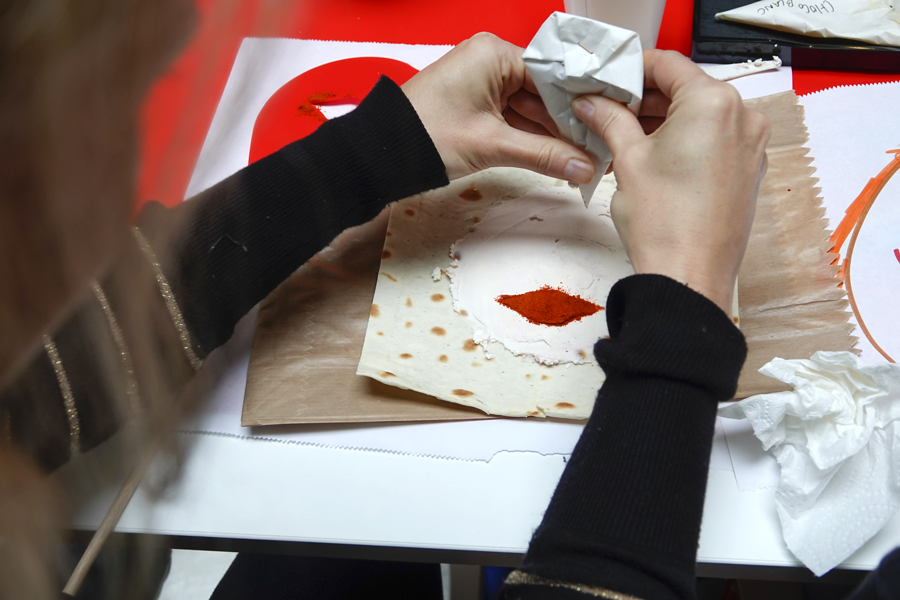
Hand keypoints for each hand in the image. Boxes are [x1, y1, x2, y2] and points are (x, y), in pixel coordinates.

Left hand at [402, 33, 594, 183]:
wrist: (381, 155)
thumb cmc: (423, 136)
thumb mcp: (491, 145)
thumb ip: (543, 155)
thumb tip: (583, 167)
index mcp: (493, 54)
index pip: (552, 74)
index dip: (580, 102)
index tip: (605, 123)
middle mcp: (490, 61)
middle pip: (544, 92)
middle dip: (568, 123)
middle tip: (598, 148)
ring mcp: (482, 84)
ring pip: (530, 108)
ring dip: (552, 134)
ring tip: (584, 157)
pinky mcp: (476, 105)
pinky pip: (514, 118)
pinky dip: (531, 138)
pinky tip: (557, 156)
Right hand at [572, 50, 769, 313]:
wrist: (689, 277)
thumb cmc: (665, 224)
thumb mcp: (628, 160)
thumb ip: (611, 120)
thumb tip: (594, 103)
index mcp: (713, 103)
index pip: (667, 64)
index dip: (631, 69)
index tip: (607, 81)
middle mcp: (742, 117)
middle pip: (686, 88)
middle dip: (645, 97)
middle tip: (607, 108)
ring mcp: (750, 145)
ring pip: (700, 115)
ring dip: (663, 120)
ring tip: (624, 135)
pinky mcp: (748, 170)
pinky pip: (713, 139)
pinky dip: (684, 140)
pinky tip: (652, 156)